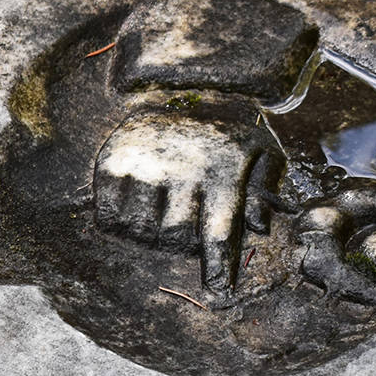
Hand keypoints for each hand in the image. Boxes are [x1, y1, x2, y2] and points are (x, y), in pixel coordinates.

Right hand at [93, 115, 278, 298]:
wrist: (177, 82)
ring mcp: (143, 166)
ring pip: (140, 231)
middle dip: (179, 240)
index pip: (218, 232)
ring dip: (149, 232)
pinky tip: (133, 202)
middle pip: (175, 237)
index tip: (218, 292)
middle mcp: (181, 169)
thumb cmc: (222, 130)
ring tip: (158, 211)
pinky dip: (117, 219)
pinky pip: (109, 216)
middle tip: (182, 222)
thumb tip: (259, 226)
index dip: (218, 267)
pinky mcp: (113, 163)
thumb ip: (265, 188)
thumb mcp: (260, 149)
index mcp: (220, 170)